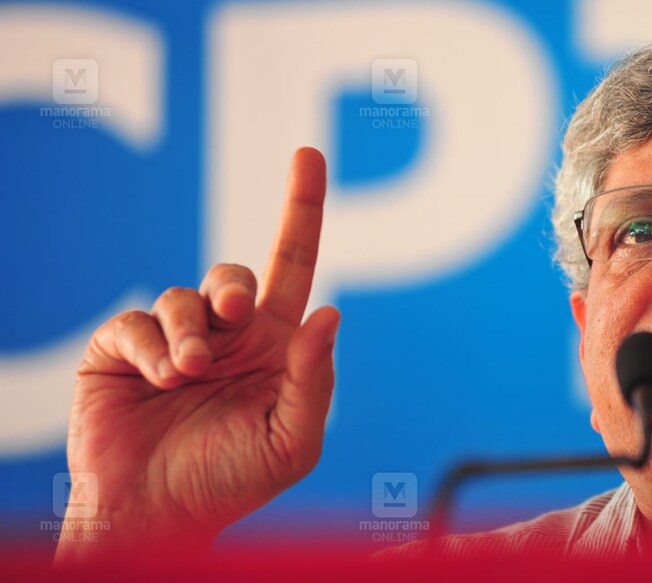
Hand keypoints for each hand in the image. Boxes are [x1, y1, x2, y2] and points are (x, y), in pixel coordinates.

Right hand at [55, 148, 339, 564]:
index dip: (302, 209)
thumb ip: (316, 378)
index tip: (308, 153)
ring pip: (184, 294)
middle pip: (235, 273)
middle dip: (235, 285)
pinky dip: (150, 347)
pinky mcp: (123, 350)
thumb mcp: (293, 440)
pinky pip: (137, 322)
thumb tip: (332, 311)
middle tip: (237, 314)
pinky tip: (157, 380)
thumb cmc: (233, 481)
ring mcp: (175, 338)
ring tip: (187, 375)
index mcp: (275, 345)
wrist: (159, 516)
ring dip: (192, 332)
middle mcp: (228, 334)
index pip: (294, 264)